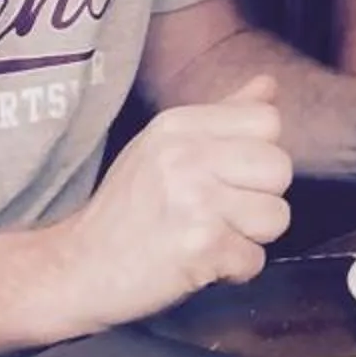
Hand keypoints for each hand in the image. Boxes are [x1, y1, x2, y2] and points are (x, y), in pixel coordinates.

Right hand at [53, 75, 290, 319]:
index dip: (258, 154)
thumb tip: (269, 85)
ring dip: (249, 238)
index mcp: (179, 125)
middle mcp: (186, 155)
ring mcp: (194, 200)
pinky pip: (255, 260)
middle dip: (260, 199)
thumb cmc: (128, 209)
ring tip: (209, 237)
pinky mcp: (200, 246)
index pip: (267, 120)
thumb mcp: (165, 147)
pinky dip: (233, 271)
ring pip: (276, 217)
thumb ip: (223, 116)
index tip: (226, 177)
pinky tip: (200, 263)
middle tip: (219, 214)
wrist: (75, 269)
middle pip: (280, 169)